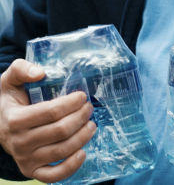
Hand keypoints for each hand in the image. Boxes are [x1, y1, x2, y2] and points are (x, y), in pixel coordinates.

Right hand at [0, 59, 95, 182]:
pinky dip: (70, 167)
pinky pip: (53, 176)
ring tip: (92, 124)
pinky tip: (83, 153)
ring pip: (61, 151)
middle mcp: (19, 142)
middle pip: (60, 131)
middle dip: (81, 117)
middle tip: (90, 108)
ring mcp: (25, 159)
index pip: (51, 112)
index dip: (71, 103)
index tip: (82, 95)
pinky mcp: (31, 170)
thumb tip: (41, 72)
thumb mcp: (10, 80)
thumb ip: (22, 69)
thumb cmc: (10, 100)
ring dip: (82, 137)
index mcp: (15, 120)